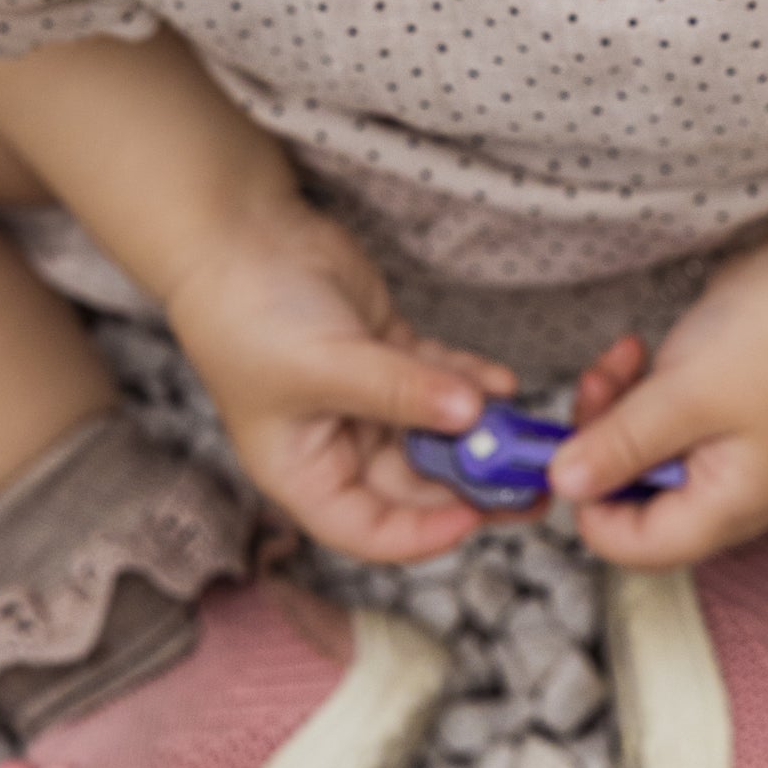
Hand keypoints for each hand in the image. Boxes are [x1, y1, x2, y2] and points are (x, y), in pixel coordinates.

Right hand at [165, 200, 514, 563]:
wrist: (237, 234)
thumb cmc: (250, 315)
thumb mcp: (326, 366)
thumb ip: (401, 392)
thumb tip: (472, 415)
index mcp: (304, 473)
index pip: (370, 531)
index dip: (423, 534)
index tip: (475, 517)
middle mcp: (337, 445)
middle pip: (416, 485)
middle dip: (471, 482)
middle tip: (529, 481)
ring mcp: (367, 399)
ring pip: (436, 433)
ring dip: (481, 432)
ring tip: (528, 431)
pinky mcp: (389, 354)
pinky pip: (441, 382)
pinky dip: (473, 383)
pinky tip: (504, 383)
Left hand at [546, 242, 767, 567]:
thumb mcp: (684, 395)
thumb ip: (620, 444)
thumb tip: (562, 485)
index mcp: (728, 508)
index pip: (637, 546)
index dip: (591, 507)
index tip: (565, 451)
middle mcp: (723, 493)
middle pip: (630, 500)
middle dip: (599, 446)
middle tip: (594, 386)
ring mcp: (718, 455)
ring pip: (634, 456)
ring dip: (611, 410)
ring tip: (615, 361)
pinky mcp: (709, 419)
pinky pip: (651, 423)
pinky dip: (632, 392)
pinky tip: (633, 350)